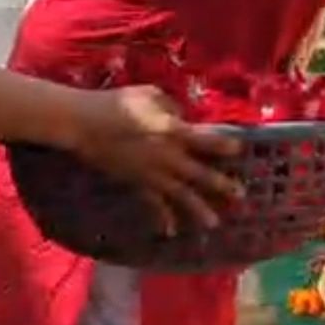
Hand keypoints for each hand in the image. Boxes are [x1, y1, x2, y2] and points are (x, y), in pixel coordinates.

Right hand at [71, 86, 242, 233]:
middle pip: (198, 173)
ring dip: (197, 209)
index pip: (205, 140)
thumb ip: (172, 106)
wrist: (83, 124)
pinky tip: (171, 230)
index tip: (240, 149)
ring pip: (179, 194)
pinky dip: (162, 217)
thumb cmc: (117, 103)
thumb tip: (183, 117)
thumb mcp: (150, 94)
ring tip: (214, 223)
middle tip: (241, 195)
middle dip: (220, 184)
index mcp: (172, 130)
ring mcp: (150, 173)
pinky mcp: (135, 183)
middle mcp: (166, 155)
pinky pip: (152, 203)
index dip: (224, 145)